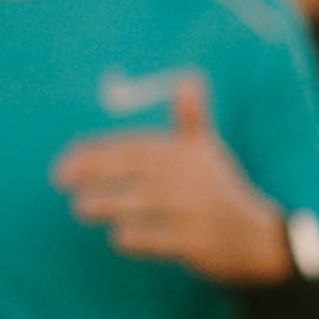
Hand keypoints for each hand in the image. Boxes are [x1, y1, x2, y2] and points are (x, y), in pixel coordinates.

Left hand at [51, 76, 292, 283]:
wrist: (257, 236)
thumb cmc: (221, 190)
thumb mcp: (208, 152)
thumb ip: (191, 118)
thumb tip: (190, 77)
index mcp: (187, 153)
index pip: (136, 146)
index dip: (99, 150)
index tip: (68, 158)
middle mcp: (191, 178)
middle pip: (136, 170)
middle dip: (96, 172)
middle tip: (61, 178)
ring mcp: (196, 210)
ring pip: (145, 204)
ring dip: (110, 204)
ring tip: (80, 207)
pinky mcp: (199, 241)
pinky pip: (162, 239)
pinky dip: (140, 238)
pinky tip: (119, 237)